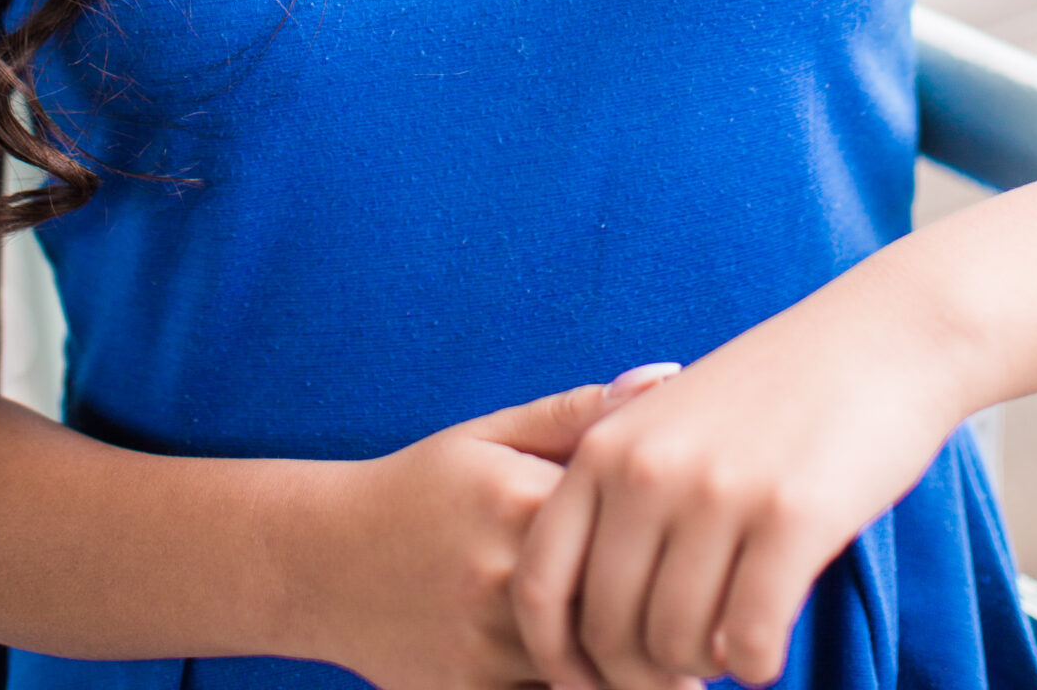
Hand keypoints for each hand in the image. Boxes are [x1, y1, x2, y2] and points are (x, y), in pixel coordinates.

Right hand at [302, 372, 685, 689]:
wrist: (321, 559)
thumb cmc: (423, 488)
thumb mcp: (491, 435)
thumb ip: (579, 413)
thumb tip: (667, 377)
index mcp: (519, 500)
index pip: (629, 528)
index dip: (679, 549)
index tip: (715, 558)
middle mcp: (501, 575)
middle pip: (616, 611)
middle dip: (670, 626)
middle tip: (713, 626)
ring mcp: (480, 643)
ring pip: (586, 674)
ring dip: (634, 673)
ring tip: (678, 663)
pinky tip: (606, 681)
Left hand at [512, 273, 967, 689]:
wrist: (877, 336)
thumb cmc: (773, 393)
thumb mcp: (666, 424)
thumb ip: (621, 500)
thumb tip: (595, 623)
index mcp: (605, 448)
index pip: (539, 583)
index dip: (558, 655)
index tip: (593, 682)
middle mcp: (647, 470)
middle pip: (610, 631)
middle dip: (645, 674)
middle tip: (685, 669)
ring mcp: (717, 491)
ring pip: (678, 647)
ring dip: (706, 668)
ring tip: (731, 644)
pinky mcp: (791, 516)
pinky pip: (750, 642)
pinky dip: (756, 664)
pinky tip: (769, 645)